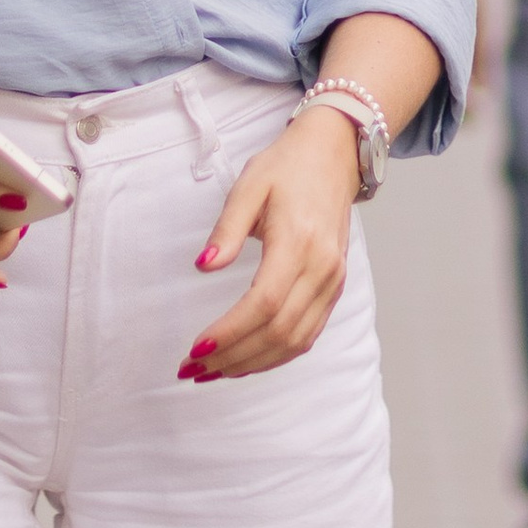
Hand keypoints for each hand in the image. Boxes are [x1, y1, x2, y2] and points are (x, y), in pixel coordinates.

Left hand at [181, 105, 359, 381]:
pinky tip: (246, 359)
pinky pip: (308, 333)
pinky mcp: (334, 288)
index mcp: (299, 242)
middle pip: (279, 331)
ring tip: (213, 371)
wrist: (333, 156)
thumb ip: (226, 230)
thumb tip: (203, 267)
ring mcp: (333, 281)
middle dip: (234, 357)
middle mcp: (323, 268)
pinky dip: (276, 354)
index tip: (196, 349)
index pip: (264, 303)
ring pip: (295, 340)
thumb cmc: (286, 168)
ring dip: (253, 363)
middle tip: (193, 369)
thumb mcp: (248, 187)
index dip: (230, 332)